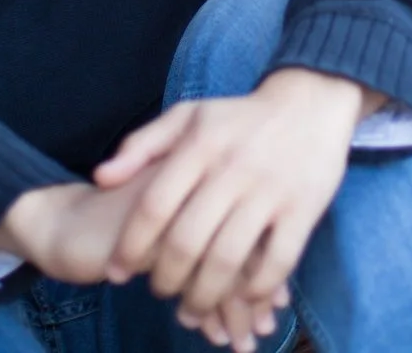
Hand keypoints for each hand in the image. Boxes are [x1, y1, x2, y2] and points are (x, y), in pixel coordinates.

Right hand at [0, 179, 284, 344]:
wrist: (66, 218)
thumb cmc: (129, 225)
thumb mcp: (177, 233)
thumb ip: (217, 250)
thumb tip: (266, 287)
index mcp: (207, 182)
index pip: (252, 227)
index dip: (266, 270)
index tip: (275, 304)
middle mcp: (196, 193)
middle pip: (244, 247)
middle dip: (256, 295)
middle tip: (265, 328)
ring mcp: (174, 216)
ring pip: (223, 266)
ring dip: (236, 310)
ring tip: (244, 341)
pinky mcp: (150, 240)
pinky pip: (191, 280)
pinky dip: (209, 312)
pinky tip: (215, 335)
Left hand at [95, 68, 372, 346]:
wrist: (311, 101)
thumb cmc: (239, 116)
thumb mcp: (187, 116)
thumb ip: (141, 144)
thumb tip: (100, 179)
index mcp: (199, 146)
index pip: (154, 207)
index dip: (130, 247)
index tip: (117, 273)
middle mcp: (232, 170)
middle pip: (187, 242)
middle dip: (165, 279)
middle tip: (159, 292)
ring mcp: (270, 191)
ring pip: (227, 260)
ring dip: (204, 295)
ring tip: (192, 309)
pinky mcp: (303, 208)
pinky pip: (278, 261)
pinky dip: (256, 288)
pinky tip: (242, 296)